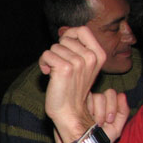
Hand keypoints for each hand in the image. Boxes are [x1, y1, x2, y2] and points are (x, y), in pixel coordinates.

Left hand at [39, 26, 106, 140]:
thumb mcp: (83, 66)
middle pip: (65, 38)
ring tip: (54, 71)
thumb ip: (79, 49)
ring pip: (54, 47)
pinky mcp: (65, 69)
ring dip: (50, 58)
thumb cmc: (72, 89)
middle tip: (59, 65)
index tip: (65, 47)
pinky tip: (48, 74)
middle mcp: (91, 58)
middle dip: (58, 50)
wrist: (69, 112)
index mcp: (99, 55)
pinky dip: (43, 64)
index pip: (83, 30)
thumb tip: (65, 34)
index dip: (69, 35)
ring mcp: (79, 63)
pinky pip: (46, 55)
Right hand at [87, 88, 129, 142]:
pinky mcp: (76, 104)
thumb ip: (123, 112)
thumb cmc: (100, 139)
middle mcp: (97, 101)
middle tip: (104, 122)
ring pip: (98, 96)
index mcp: (106, 105)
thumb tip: (122, 95)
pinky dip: (89, 109)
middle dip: (110, 108)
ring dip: (99, 112)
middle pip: (109, 93)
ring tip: (95, 125)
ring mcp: (86, 102)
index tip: (110, 120)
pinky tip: (86, 120)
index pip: (113, 94)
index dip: (114, 105)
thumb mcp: (116, 128)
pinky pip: (86, 98)